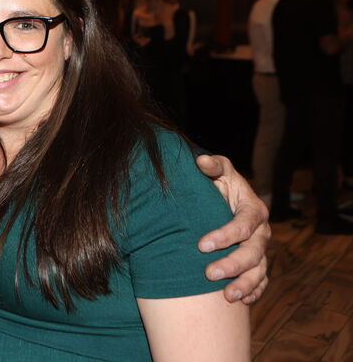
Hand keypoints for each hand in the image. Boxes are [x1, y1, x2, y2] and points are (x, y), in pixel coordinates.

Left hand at [195, 154, 269, 304]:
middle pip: (253, 252)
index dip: (225, 235)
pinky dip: (254, 292)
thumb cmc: (219, 183)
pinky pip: (261, 281)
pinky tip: (242, 301)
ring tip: (228, 296)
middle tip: (209, 273)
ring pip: (259, 270)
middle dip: (233, 264)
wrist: (224, 198)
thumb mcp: (218, 171)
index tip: (202, 245)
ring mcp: (260, 250)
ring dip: (245, 284)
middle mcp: (261, 232)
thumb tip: (201, 161)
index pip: (243, 225)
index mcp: (253, 209)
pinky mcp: (257, 263)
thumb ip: (212, 165)